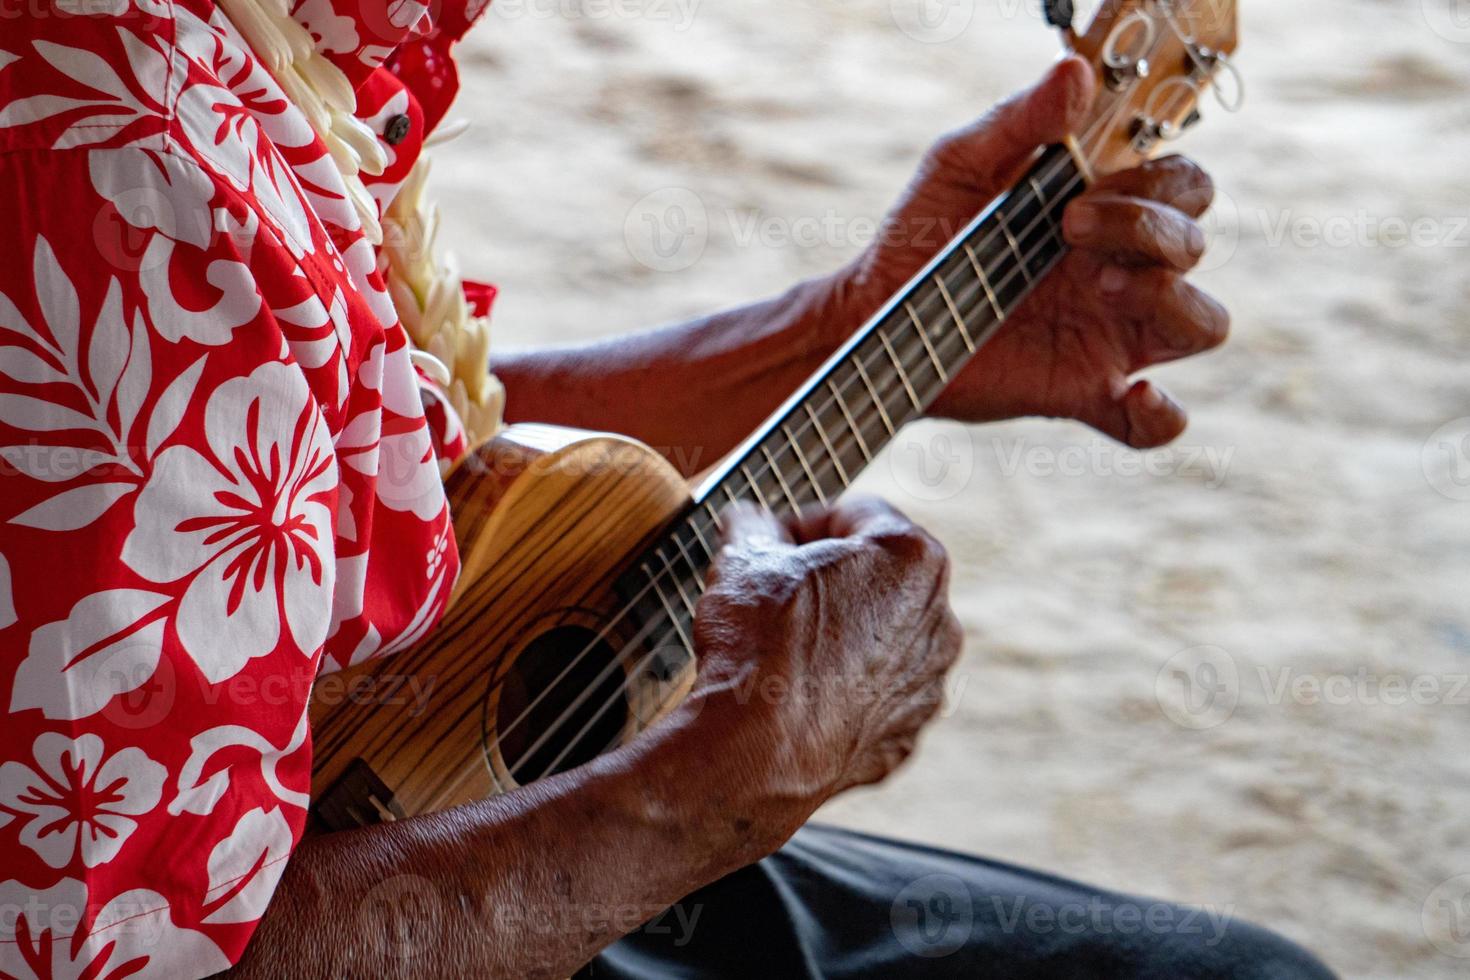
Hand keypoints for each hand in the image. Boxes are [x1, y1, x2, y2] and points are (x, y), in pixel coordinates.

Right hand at [685, 497, 962, 841]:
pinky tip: (796, 695)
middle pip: (878, 577)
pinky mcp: (905, 735)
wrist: (756, 751)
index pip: (856, 514)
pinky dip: (841, 692)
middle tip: (773, 592)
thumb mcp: (743, 559)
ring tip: (782, 649)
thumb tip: (750, 523)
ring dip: (840, 636)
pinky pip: (873, 697)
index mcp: (911, 558)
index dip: (802, 523)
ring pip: (880, 640)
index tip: (769, 543)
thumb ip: (754, 526)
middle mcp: (938, 618)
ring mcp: (927, 683)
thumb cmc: (759, 645)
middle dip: (829, 580)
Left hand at [834, 56, 1228, 448]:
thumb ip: (1019, 121)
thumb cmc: (921, 233)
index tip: (1082, 191)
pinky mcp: (1083, 392)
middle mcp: (1122, 272)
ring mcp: (1109, 335)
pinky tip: (1128, 393)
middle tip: (1072, 231)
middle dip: (1152, 232)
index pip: (1185, 188)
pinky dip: (1159, 414)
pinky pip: (1154, 422)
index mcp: (1106, 213)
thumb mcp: (960, 163)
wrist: (874, 314)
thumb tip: (1075, 73)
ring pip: (1204, 323)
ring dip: (1171, 301)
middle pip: (1196, 245)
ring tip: (1103, 291)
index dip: (1158, 185)